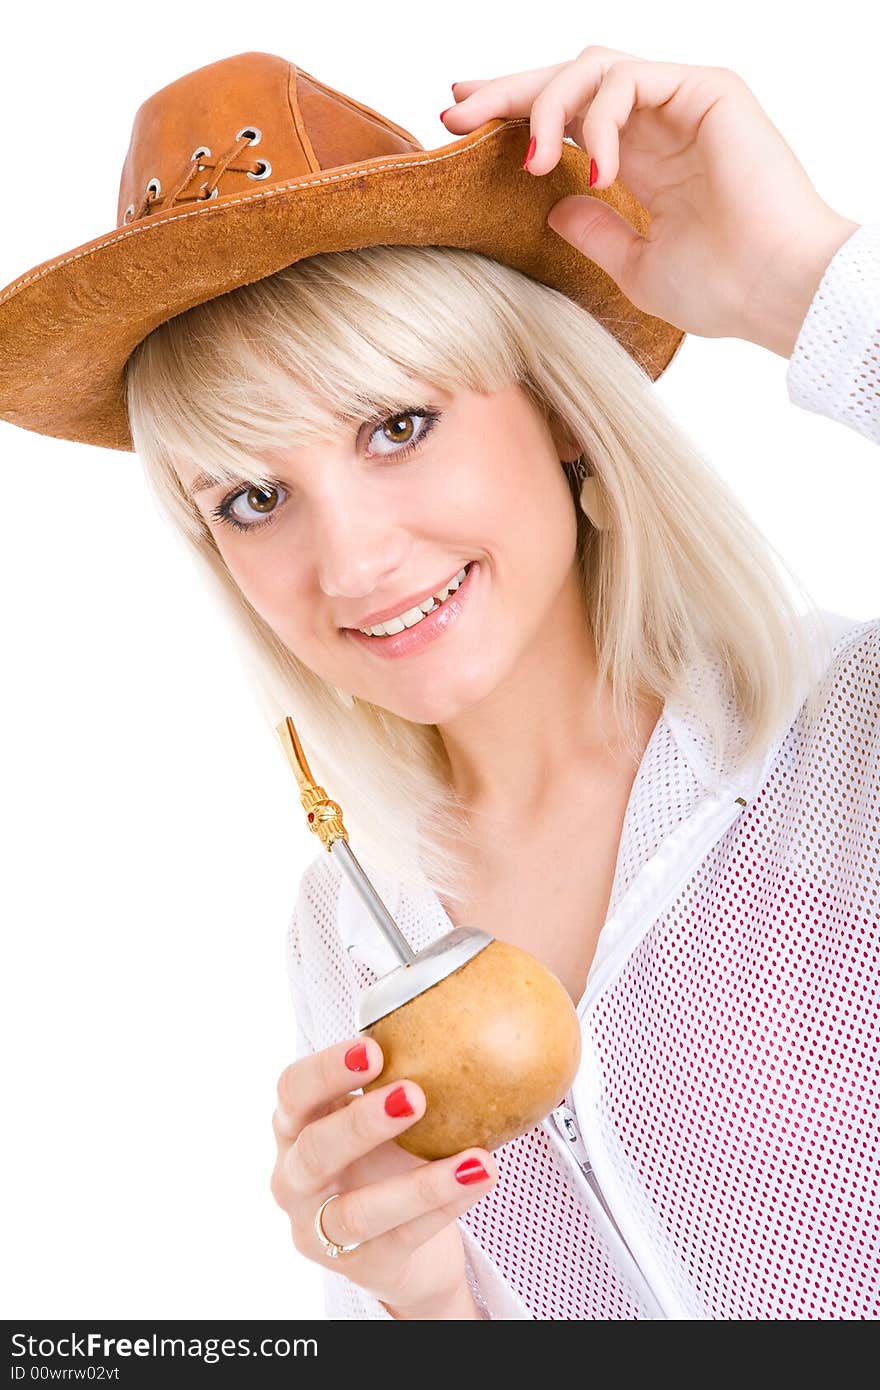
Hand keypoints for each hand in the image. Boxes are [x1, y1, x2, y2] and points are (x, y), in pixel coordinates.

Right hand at [270, 1037, 495, 1318]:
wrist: (402, 1247)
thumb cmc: (385, 1161)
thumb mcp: (379, 1117)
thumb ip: (397, 1075)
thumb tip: (460, 1013)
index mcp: (296, 1126)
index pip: (292, 1090)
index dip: (326, 1069)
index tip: (372, 1046)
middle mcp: (295, 1178)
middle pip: (313, 1150)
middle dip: (360, 1121)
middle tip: (413, 1095)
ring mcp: (320, 1228)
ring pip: (356, 1211)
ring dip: (417, 1182)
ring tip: (472, 1158)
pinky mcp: (359, 1265)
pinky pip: (403, 1237)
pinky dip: (445, 1206)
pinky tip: (479, 1178)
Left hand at [443, 46, 859, 357]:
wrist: (776, 292)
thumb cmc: (722, 289)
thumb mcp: (637, 268)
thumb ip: (596, 233)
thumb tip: (554, 207)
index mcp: (642, 159)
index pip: (566, 117)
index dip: (512, 111)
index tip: (459, 118)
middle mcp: (658, 123)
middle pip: (568, 81)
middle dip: (506, 91)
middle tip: (455, 108)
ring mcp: (682, 101)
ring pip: (592, 69)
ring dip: (546, 105)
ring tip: (528, 161)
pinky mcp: (707, 89)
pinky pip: (630, 80)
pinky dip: (599, 119)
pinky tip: (593, 168)